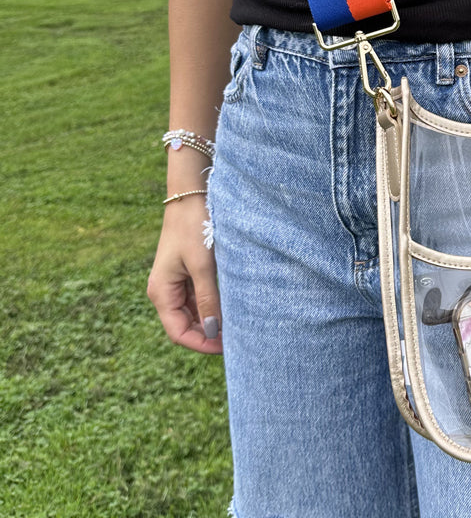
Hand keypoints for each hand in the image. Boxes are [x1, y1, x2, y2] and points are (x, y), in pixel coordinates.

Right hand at [147, 196, 222, 353]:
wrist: (190, 196)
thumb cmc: (194, 227)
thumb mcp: (203, 266)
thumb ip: (207, 299)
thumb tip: (212, 331)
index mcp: (161, 292)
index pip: (178, 333)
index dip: (201, 344)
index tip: (227, 348)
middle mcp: (163, 291)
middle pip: (184, 326)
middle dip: (207, 335)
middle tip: (236, 339)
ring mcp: (173, 282)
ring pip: (191, 313)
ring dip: (209, 321)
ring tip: (235, 325)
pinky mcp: (184, 273)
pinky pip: (196, 298)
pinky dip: (210, 305)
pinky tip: (228, 306)